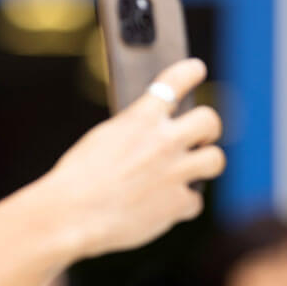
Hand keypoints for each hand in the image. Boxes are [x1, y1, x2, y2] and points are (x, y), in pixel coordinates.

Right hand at [37, 58, 222, 258]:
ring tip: (191, 172)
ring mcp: (175, 172)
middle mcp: (164, 141)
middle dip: (207, 129)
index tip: (196, 70)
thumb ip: (132, 132)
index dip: (190, 72)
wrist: (71, 214)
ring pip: (215, 159)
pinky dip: (181, 205)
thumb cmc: (76, 179)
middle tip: (200, 138)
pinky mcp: (177, 203)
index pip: (177, 80)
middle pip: (210, 121)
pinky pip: (194, 201)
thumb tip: (149, 135)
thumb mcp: (100, 140)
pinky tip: (165, 207)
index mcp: (140, 119)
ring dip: (205, 164)